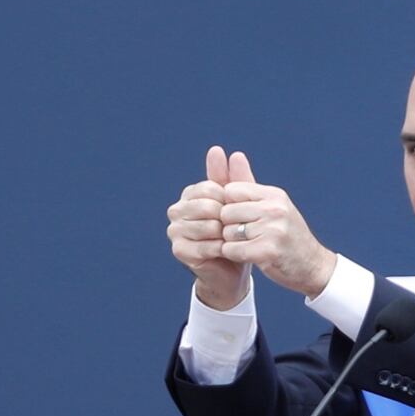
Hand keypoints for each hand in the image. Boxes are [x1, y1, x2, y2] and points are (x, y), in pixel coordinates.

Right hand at [166, 146, 253, 309]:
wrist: (234, 266)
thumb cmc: (236, 231)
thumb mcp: (237, 202)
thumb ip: (230, 177)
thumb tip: (216, 149)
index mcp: (189, 195)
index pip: (209, 187)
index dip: (228, 199)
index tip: (239, 210)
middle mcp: (177, 211)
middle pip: (205, 205)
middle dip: (226, 217)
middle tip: (237, 227)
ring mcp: (175, 231)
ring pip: (206, 226)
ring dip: (226, 234)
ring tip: (233, 239)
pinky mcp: (179, 251)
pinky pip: (205, 246)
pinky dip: (221, 249)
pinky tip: (229, 250)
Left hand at [218, 156, 336, 298]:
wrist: (313, 266)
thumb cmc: (288, 236)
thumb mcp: (274, 207)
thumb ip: (252, 189)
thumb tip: (234, 155)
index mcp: (274, 195)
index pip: (231, 190)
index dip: (227, 205)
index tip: (236, 218)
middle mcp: (274, 209)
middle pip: (226, 212)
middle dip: (227, 225)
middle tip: (241, 235)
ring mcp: (273, 230)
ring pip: (228, 232)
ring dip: (231, 242)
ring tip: (247, 245)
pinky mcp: (268, 251)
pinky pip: (233, 249)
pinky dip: (234, 255)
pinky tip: (247, 256)